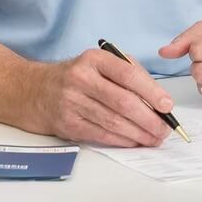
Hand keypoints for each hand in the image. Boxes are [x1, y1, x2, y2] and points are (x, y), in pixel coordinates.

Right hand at [32, 48, 174, 146]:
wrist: (34, 91)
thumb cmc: (75, 76)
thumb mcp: (99, 63)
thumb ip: (128, 73)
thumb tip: (157, 97)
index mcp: (94, 59)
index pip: (128, 74)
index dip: (151, 91)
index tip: (167, 105)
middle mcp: (81, 78)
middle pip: (123, 102)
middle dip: (149, 119)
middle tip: (164, 129)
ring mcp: (72, 102)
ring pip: (113, 121)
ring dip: (138, 133)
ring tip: (154, 138)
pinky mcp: (67, 123)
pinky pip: (100, 134)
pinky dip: (121, 140)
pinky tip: (133, 141)